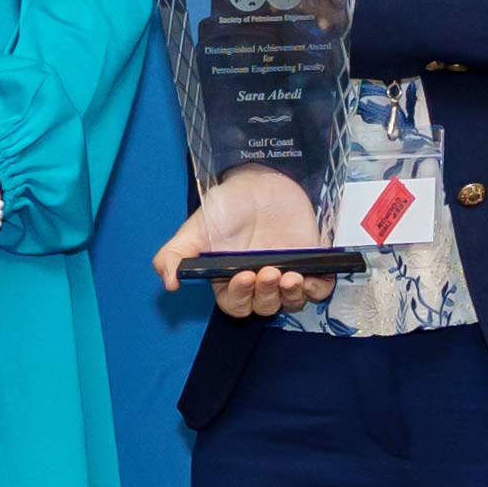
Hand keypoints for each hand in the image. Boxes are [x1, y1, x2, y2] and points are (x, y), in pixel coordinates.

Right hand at [150, 167, 335, 317]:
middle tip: (268, 272)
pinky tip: (312, 277)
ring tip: (290, 275)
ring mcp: (286, 273)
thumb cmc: (227, 205)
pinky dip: (318, 289)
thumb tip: (169, 283)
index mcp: (230, 280)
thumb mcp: (196, 227)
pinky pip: (318, 289)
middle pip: (264, 306)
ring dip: (291, 295)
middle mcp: (259, 282)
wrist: (262, 179)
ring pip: (291, 302)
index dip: (240, 297)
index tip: (244, 276)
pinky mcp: (310, 263)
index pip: (235, 304)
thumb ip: (176, 254)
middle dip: (266, 294)